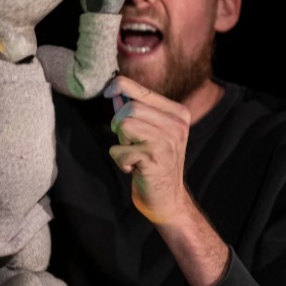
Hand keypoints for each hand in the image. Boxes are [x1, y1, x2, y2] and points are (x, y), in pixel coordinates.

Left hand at [103, 75, 192, 223]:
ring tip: (133, 154)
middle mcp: (176, 124)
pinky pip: (120, 150)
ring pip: (125, 125)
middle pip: (131, 107)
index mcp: (178, 113)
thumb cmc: (155, 163)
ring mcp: (167, 141)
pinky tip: (134, 168)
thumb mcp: (150, 133)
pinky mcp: (154, 158)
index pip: (142, 90)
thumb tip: (114, 93)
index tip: (107, 92)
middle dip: (119, 123)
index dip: (119, 86)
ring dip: (121, 142)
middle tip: (127, 142)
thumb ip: (135, 112)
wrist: (169, 200)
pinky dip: (120, 160)